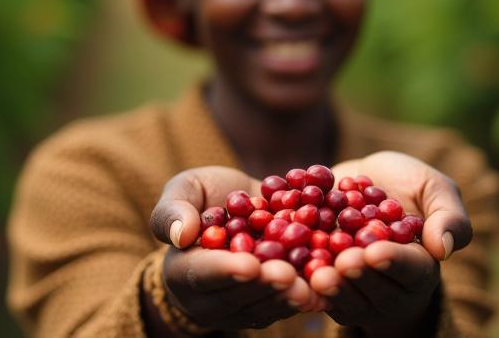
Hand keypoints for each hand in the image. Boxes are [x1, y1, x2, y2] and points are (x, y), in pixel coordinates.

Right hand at [149, 166, 322, 329]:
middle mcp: (208, 299)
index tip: (249, 264)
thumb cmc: (205, 197)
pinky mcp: (267, 309)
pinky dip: (306, 296)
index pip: (202, 274)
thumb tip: (180, 234)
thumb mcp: (185, 190)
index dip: (226, 270)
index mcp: (183, 271)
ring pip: (265, 307)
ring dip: (288, 296)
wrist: (240, 210)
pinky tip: (324, 288)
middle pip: (238, 296)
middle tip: (287, 276)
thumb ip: (174, 209)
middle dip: (264, 286)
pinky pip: (285, 306)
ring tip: (309, 285)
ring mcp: (239, 309)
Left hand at [308, 151, 472, 335]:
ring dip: (332, 287)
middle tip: (343, 263)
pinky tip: (294, 273)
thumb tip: (443, 248)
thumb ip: (447, 216)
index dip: (394, 261)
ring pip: (345, 298)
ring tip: (318, 274)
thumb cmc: (407, 186)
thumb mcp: (434, 189)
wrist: (363, 184)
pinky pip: (316, 293)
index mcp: (421, 267)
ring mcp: (357, 294)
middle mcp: (391, 288)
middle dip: (359, 275)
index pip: (411, 269)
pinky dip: (305, 283)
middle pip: (376, 288)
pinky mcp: (327, 289)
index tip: (375, 252)